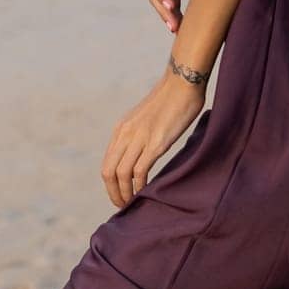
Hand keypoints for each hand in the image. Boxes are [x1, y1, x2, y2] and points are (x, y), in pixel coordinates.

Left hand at [102, 70, 205, 207]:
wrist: (181, 82)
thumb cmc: (170, 100)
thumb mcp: (146, 119)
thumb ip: (139, 135)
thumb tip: (141, 155)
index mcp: (121, 129)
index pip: (107, 164)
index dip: (110, 185)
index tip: (120, 196)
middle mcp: (125, 133)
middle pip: (109, 172)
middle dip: (114, 193)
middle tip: (124, 206)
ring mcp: (139, 138)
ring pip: (121, 174)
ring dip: (125, 193)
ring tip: (133, 203)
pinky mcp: (156, 142)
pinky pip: (139, 171)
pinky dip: (140, 186)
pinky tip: (146, 192)